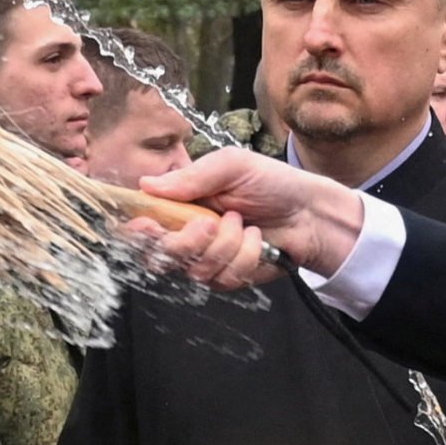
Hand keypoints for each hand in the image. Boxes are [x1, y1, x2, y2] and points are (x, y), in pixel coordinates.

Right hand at [141, 150, 365, 285]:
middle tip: (210, 222)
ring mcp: (205, 261)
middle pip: (160, 257)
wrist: (308, 211)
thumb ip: (191, 177)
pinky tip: (257, 239)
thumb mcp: (231, 166)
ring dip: (226, 244)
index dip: (137, 232)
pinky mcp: (227, 278)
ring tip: (243, 222)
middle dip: (186, 242)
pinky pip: (224, 278)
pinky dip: (246, 255)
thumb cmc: (270, 182)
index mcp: (179, 206)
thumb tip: (147, 184)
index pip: (141, 227)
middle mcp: (186, 236)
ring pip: (196, 270)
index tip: (147, 227)